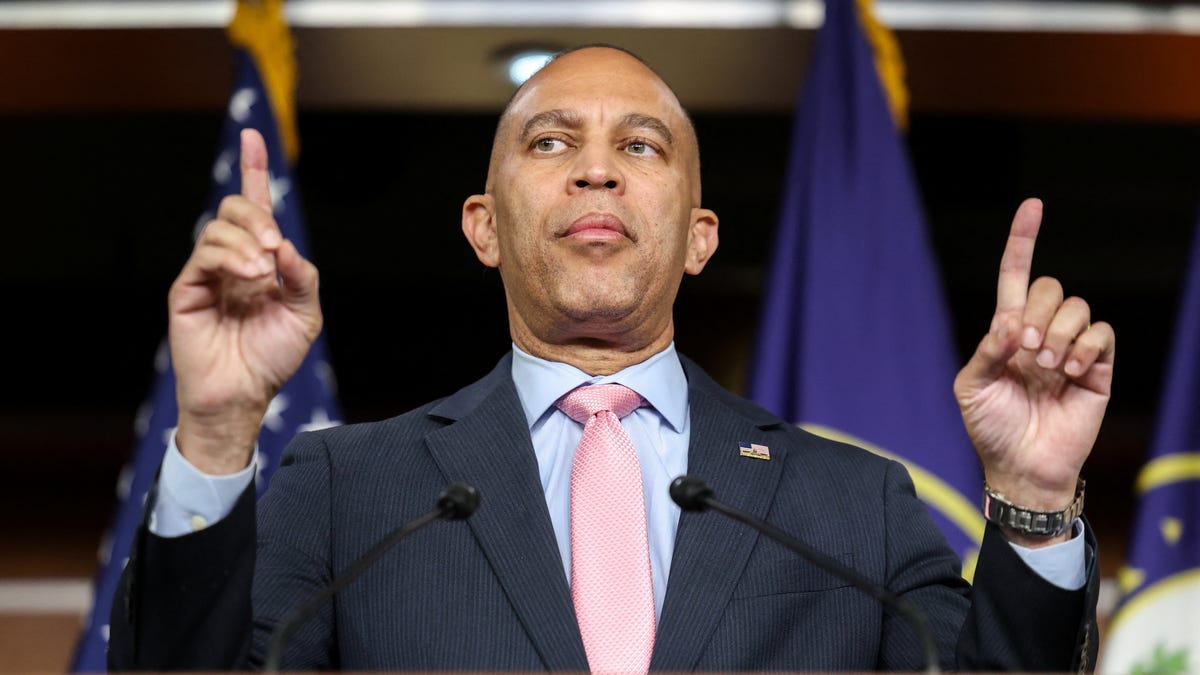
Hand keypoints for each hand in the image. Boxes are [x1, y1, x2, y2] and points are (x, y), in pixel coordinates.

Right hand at [168, 129, 321, 473]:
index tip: (253, 136)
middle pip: (236, 208)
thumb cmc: (273, 357)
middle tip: (273, 246)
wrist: (245, 393)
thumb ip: (303, 276)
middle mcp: (232, 261)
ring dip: (246, 242)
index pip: (255, 208)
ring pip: (219, 227)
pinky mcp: (187, 288)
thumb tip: (284, 244)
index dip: (253, 171)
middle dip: (257, 215)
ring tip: (262, 273)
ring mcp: (207, 273)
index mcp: (261, 261)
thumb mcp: (305, 315)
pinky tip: (250, 277)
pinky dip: (230, 257)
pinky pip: (204, 254)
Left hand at [953, 198, 1114, 544]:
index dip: (1023, 240)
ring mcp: (1070, 349)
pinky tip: (1071, 372)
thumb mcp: (971, 387)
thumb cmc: (990, 428)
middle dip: (1037, 313)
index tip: (1032, 206)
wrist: (1021, 467)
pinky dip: (1085, 346)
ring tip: (1047, 367)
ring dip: (1059, 333)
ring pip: (1077, 307)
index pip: (1015, 277)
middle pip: (1049, 288)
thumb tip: (1012, 322)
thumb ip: (986, 349)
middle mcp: (1040, 333)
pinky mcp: (1097, 368)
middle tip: (1026, 350)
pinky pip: (1101, 333)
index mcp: (1006, 332)